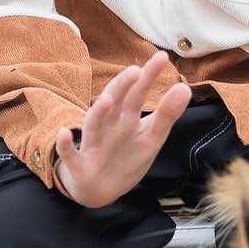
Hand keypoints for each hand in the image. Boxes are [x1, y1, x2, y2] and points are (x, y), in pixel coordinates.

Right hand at [53, 51, 190, 206]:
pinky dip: (65, 145)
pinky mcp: (79, 165)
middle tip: (135, 70)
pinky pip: (70, 155)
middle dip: (122, 88)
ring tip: (107, 99)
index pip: (138, 94)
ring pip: (93, 125)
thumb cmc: (127, 157)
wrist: (102, 190)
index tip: (162, 57)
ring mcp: (93, 144)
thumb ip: (167, 114)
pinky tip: (64, 134)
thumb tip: (184, 87)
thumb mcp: (151, 137)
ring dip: (98, 112)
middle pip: (115, 104)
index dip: (149, 77)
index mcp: (126, 118)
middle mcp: (108, 126)